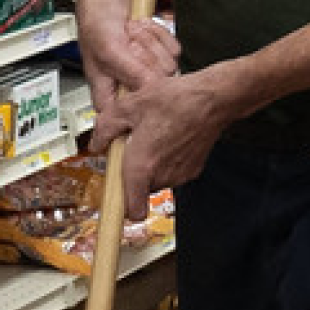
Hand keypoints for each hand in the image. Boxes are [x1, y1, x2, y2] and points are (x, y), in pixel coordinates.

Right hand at [74, 0, 180, 106]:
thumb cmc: (96, 17)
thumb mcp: (107, 47)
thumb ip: (129, 72)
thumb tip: (150, 91)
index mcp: (106, 88)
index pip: (122, 115)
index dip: (134, 108)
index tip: (142, 94)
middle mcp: (128, 81)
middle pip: (154, 88)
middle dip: (144, 58)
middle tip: (129, 43)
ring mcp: (146, 66)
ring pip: (167, 67)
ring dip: (151, 42)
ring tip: (133, 31)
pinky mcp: (160, 50)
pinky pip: (174, 49)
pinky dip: (161, 33)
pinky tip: (143, 26)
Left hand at [91, 61, 232, 197]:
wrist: (212, 99)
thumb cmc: (175, 101)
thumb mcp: (129, 106)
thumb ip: (106, 128)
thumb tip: (97, 143)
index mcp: (142, 166)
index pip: (132, 210)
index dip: (122, 208)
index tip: (116, 199)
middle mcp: (162, 176)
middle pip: (140, 190)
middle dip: (134, 173)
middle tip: (134, 147)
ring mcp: (180, 175)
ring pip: (156, 180)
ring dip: (152, 166)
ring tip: (154, 137)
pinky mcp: (193, 170)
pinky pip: (172, 172)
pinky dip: (168, 161)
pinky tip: (170, 138)